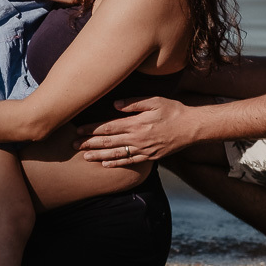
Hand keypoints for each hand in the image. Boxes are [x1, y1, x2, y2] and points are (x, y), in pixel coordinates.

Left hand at [75, 96, 194, 166]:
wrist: (192, 128)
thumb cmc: (173, 111)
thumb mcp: (154, 101)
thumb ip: (133, 103)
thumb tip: (114, 105)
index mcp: (136, 123)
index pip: (108, 127)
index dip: (91, 129)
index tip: (78, 130)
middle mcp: (137, 138)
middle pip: (108, 142)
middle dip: (89, 143)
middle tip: (73, 146)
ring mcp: (143, 149)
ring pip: (116, 154)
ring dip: (98, 155)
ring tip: (84, 157)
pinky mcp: (149, 156)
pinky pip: (129, 161)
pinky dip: (115, 163)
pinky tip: (104, 164)